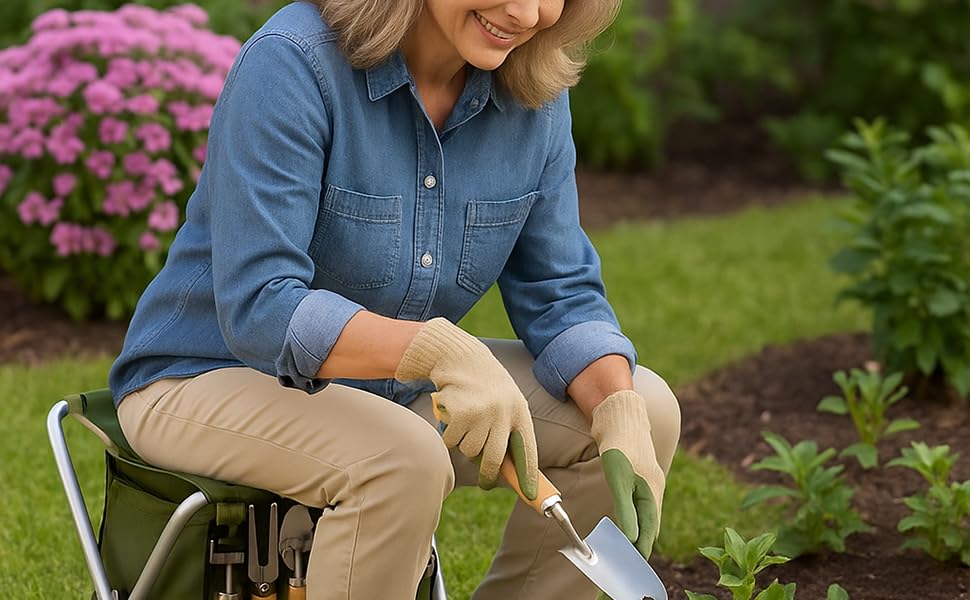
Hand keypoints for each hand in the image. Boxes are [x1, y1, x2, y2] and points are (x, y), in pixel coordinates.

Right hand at [394, 318, 538, 498]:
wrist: (460, 357)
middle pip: (495, 459)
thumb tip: (506, 469)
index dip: (528, 475)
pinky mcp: (460, 414)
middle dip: (488, 475)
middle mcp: (503, 413)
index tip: (531, 494)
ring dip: (464, 445)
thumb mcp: (505, 401)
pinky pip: (452, 441)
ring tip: (465, 425)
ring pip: (470, 451)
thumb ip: (508, 429)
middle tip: (485, 482)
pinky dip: (449, 436)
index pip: (527, 450)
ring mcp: (481, 413)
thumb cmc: (485, 385)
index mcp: (519, 411)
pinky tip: (452, 417)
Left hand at [590, 390, 664, 560]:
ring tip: (630, 545)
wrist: (619, 413)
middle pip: (650, 521)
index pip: (649, 528)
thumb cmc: (619, 444)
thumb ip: (625, 508)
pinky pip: (640, 499)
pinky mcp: (638, 472)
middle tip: (631, 559)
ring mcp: (647, 479)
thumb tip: (631, 537)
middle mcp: (653, 486)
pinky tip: (630, 517)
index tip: (635, 562)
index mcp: (652, 490)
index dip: (642, 546)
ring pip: (646, 510)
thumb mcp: (619, 478)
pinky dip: (636, 513)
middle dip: (642, 540)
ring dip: (639, 527)